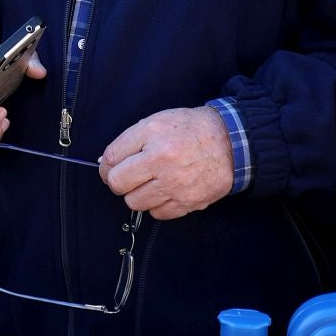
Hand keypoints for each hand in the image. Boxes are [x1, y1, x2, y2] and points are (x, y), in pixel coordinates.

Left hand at [99, 106, 233, 220]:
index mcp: (152, 136)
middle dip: (119, 181)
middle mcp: (162, 161)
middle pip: (118, 184)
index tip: (110, 168)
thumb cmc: (190, 129)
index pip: (111, 159)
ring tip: (150, 183)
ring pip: (135, 202)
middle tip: (129, 176)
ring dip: (137, 194)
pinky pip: (157, 213)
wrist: (230, 142)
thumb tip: (105, 162)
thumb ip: (128, 141)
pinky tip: (165, 191)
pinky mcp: (188, 202)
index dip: (106, 166)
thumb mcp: (157, 122)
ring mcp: (175, 184)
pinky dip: (157, 205)